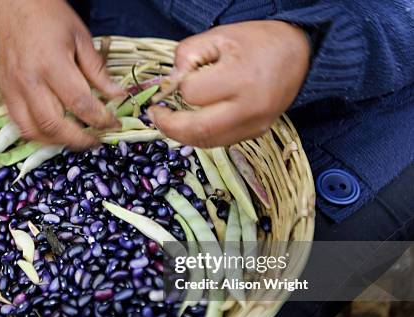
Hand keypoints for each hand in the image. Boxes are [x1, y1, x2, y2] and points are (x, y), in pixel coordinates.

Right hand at [0, 0, 122, 147]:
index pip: (79, 103)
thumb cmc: (51, 18)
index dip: (100, 119)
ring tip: (76, 140)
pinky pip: (19, 124)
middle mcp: (29, 80)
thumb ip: (98, 72)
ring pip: (34, 130)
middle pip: (54, 124)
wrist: (15, 5)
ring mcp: (12, 88)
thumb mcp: (81, 38)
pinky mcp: (3, 92)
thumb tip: (118, 97)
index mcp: (51, 63)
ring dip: (57, 142)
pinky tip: (55, 133)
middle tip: (96, 141)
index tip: (114, 124)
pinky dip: (39, 135)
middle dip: (79, 139)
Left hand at [148, 21, 309, 146]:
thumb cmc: (258, 42)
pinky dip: (201, 135)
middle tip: (155, 115)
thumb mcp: (220, 36)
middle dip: (168, 125)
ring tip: (168, 120)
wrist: (299, 53)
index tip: (179, 77)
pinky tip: (193, 122)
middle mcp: (250, 108)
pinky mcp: (257, 133)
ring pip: (207, 142)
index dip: (179, 86)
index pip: (192, 94)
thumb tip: (169, 83)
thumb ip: (188, 55)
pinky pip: (220, 142)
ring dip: (182, 134)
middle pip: (197, 130)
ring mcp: (255, 125)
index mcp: (241, 78)